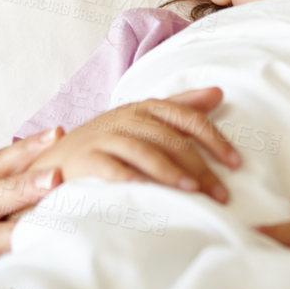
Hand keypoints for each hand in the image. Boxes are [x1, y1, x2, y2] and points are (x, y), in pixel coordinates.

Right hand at [27, 87, 241, 202]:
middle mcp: (125, 118)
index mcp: (143, 108)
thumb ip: (179, 108)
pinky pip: (113, 170)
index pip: (185, 117)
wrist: (54, 162)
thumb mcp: (142, 122)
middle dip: (200, 167)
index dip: (214, 139)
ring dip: (171, 173)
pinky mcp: (85, 160)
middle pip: (170, 139)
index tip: (236, 163)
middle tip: (221, 194)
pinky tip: (150, 196)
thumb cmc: (107, 144)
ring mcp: (104, 138)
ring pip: (144, 151)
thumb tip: (218, 93)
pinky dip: (133, 181)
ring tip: (193, 193)